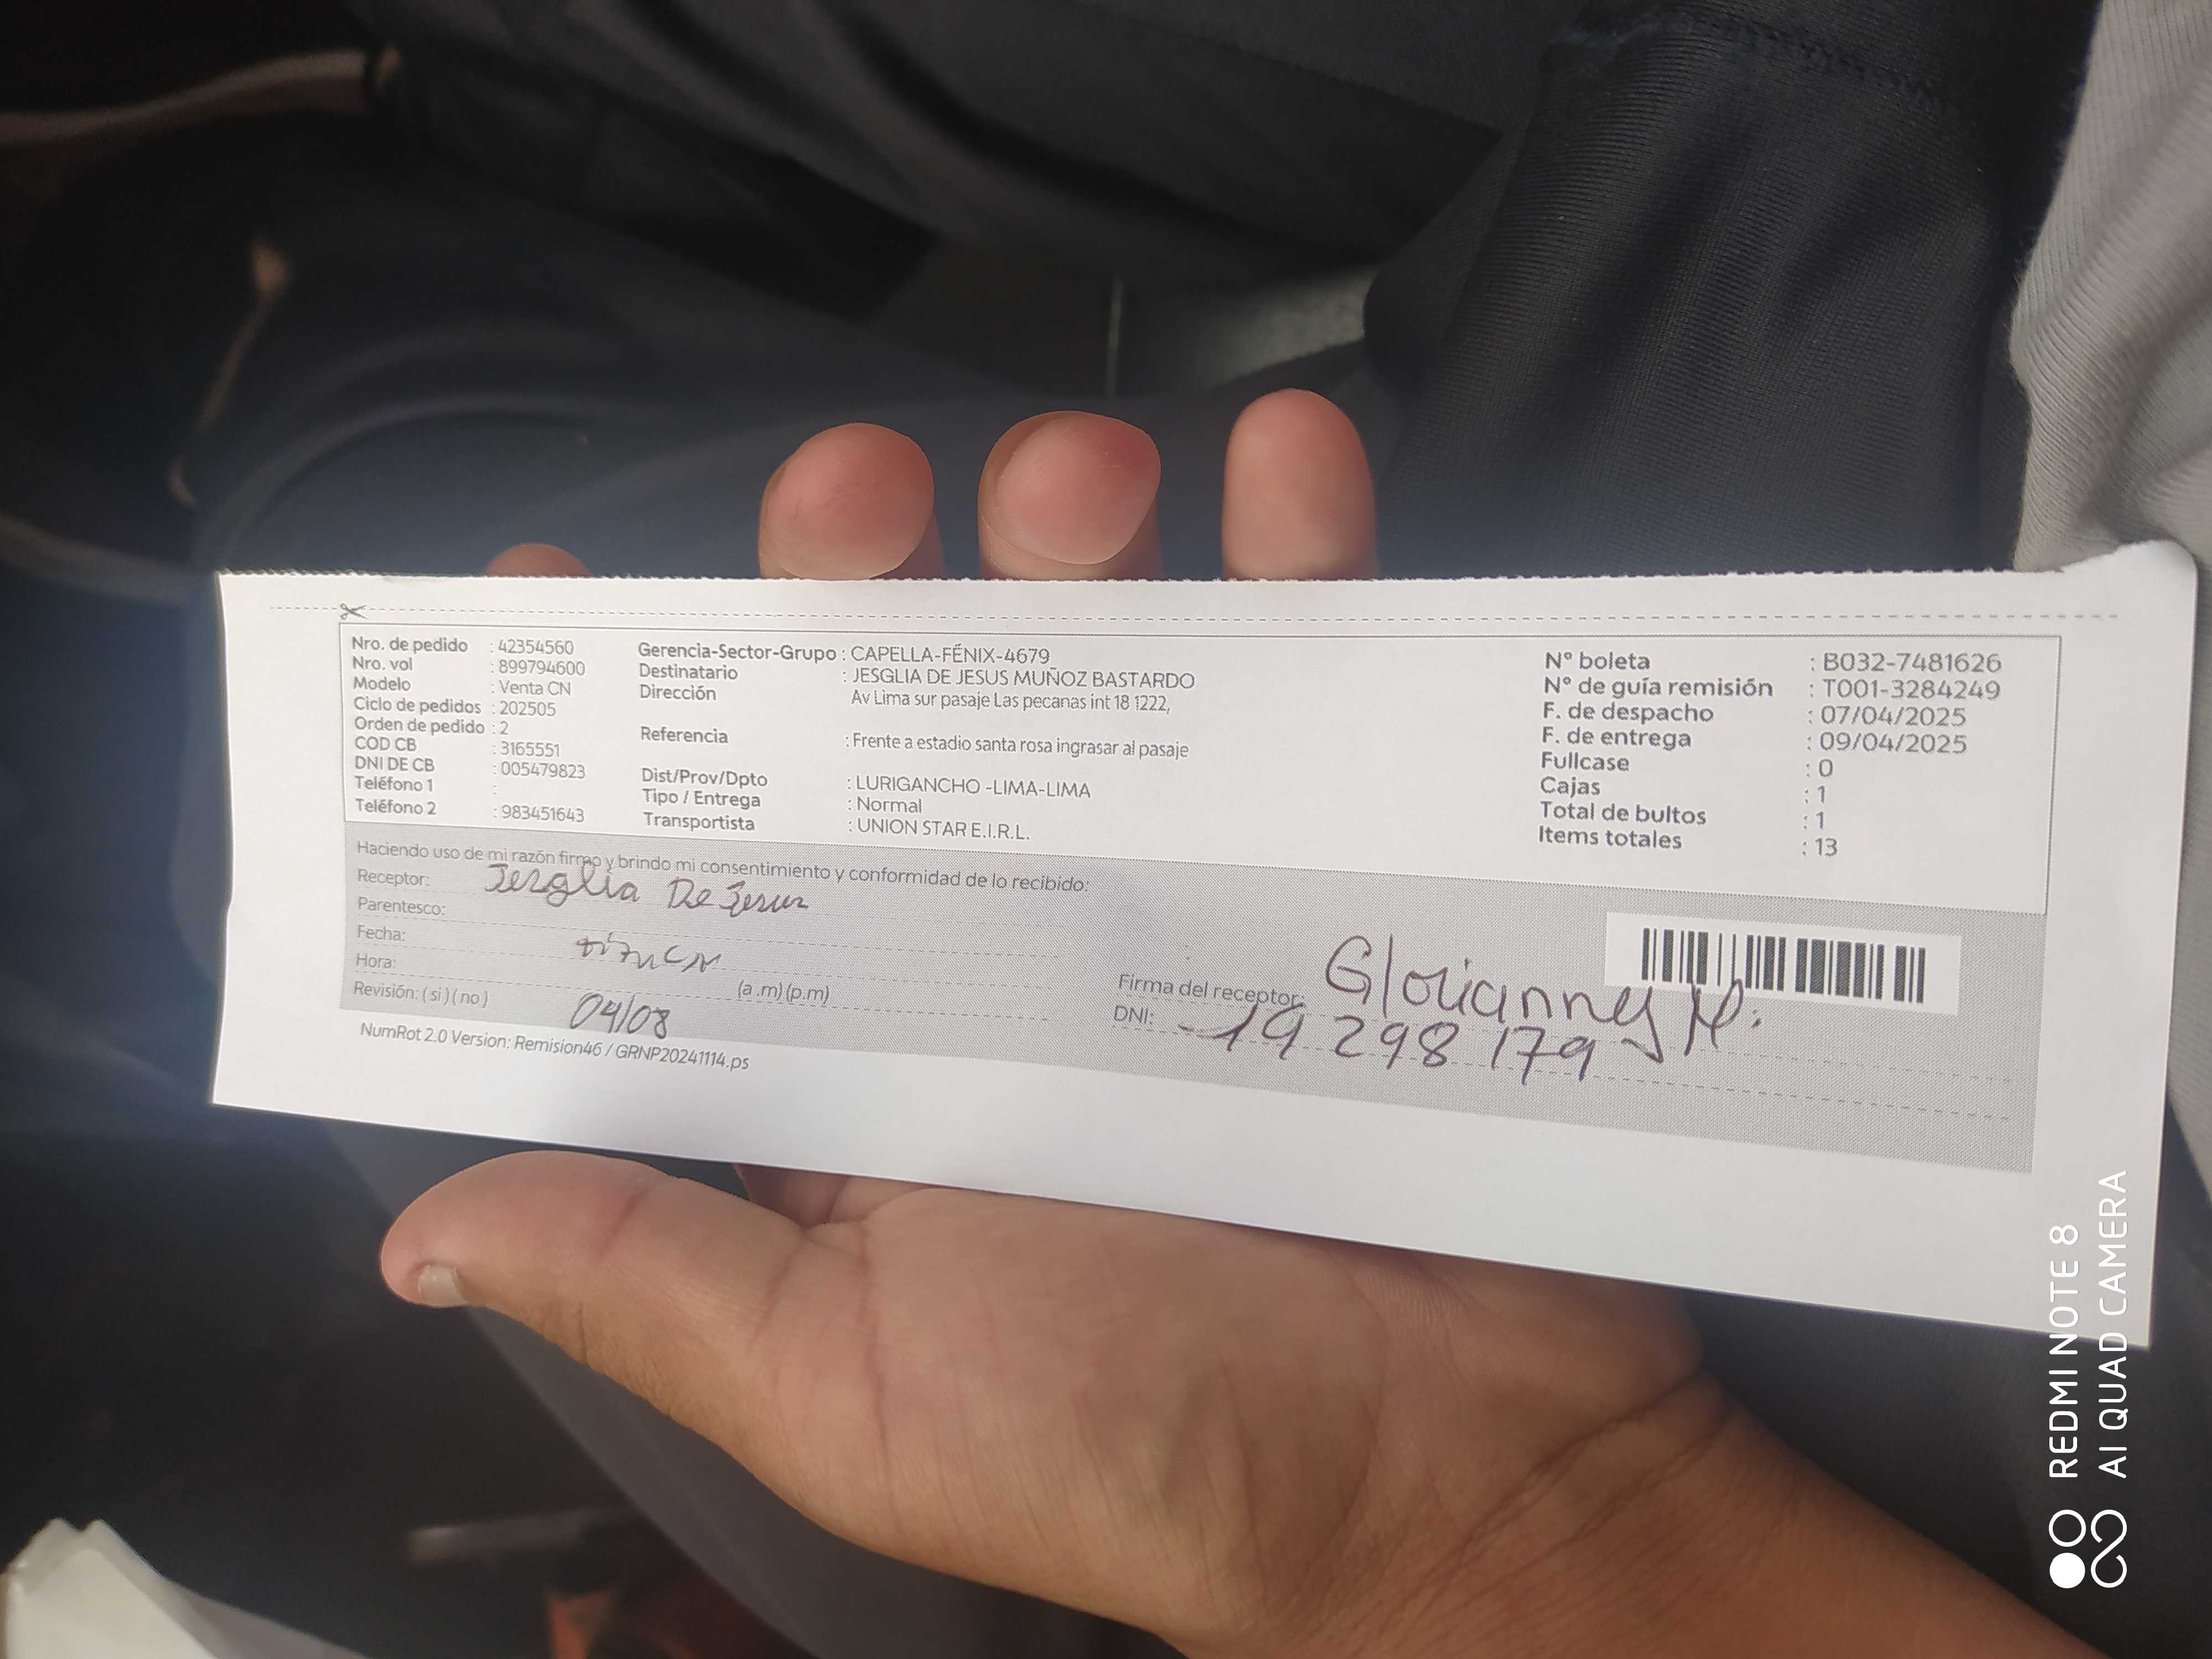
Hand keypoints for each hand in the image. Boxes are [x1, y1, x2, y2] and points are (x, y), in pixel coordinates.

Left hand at [397, 394, 2091, 1657]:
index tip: (547, 605)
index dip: (620, 733)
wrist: (1465, 1478)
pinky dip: (1311, 546)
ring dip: (1070, 519)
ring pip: (1089, 642)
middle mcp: (992, 944)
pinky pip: (1321, 668)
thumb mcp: (857, 1393)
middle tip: (858, 505)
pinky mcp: (1338, 853)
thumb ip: (656, 1285)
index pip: (705, 861)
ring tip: (1084, 484)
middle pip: (885, 698)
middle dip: (846, 564)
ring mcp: (1171, 882)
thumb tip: (427, 1230)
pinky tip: (1295, 466)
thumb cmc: (1152, 1453)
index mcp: (857, 1056)